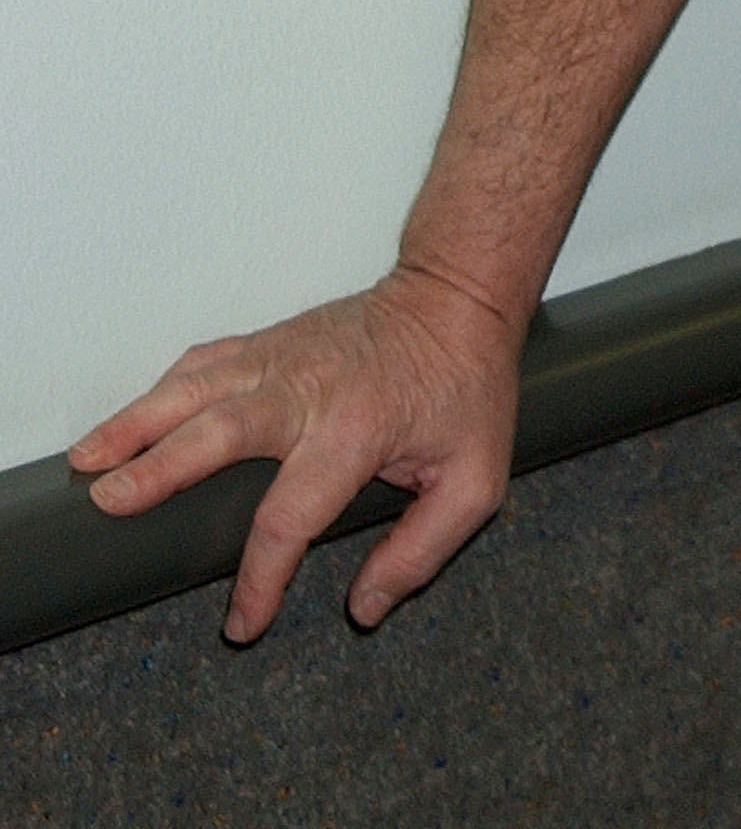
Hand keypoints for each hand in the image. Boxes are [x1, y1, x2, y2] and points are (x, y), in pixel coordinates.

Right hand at [67, 261, 523, 641]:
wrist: (459, 297)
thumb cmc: (467, 387)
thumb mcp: (475, 478)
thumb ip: (422, 551)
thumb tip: (365, 607)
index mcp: (358, 428)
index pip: (292, 514)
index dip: (261, 577)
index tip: (242, 622)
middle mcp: (309, 389)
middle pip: (221, 431)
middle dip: (162, 469)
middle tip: (110, 502)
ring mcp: (284, 358)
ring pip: (198, 388)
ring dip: (139, 422)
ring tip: (88, 460)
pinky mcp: (271, 341)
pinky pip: (207, 362)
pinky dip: (163, 389)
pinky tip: (130, 420)